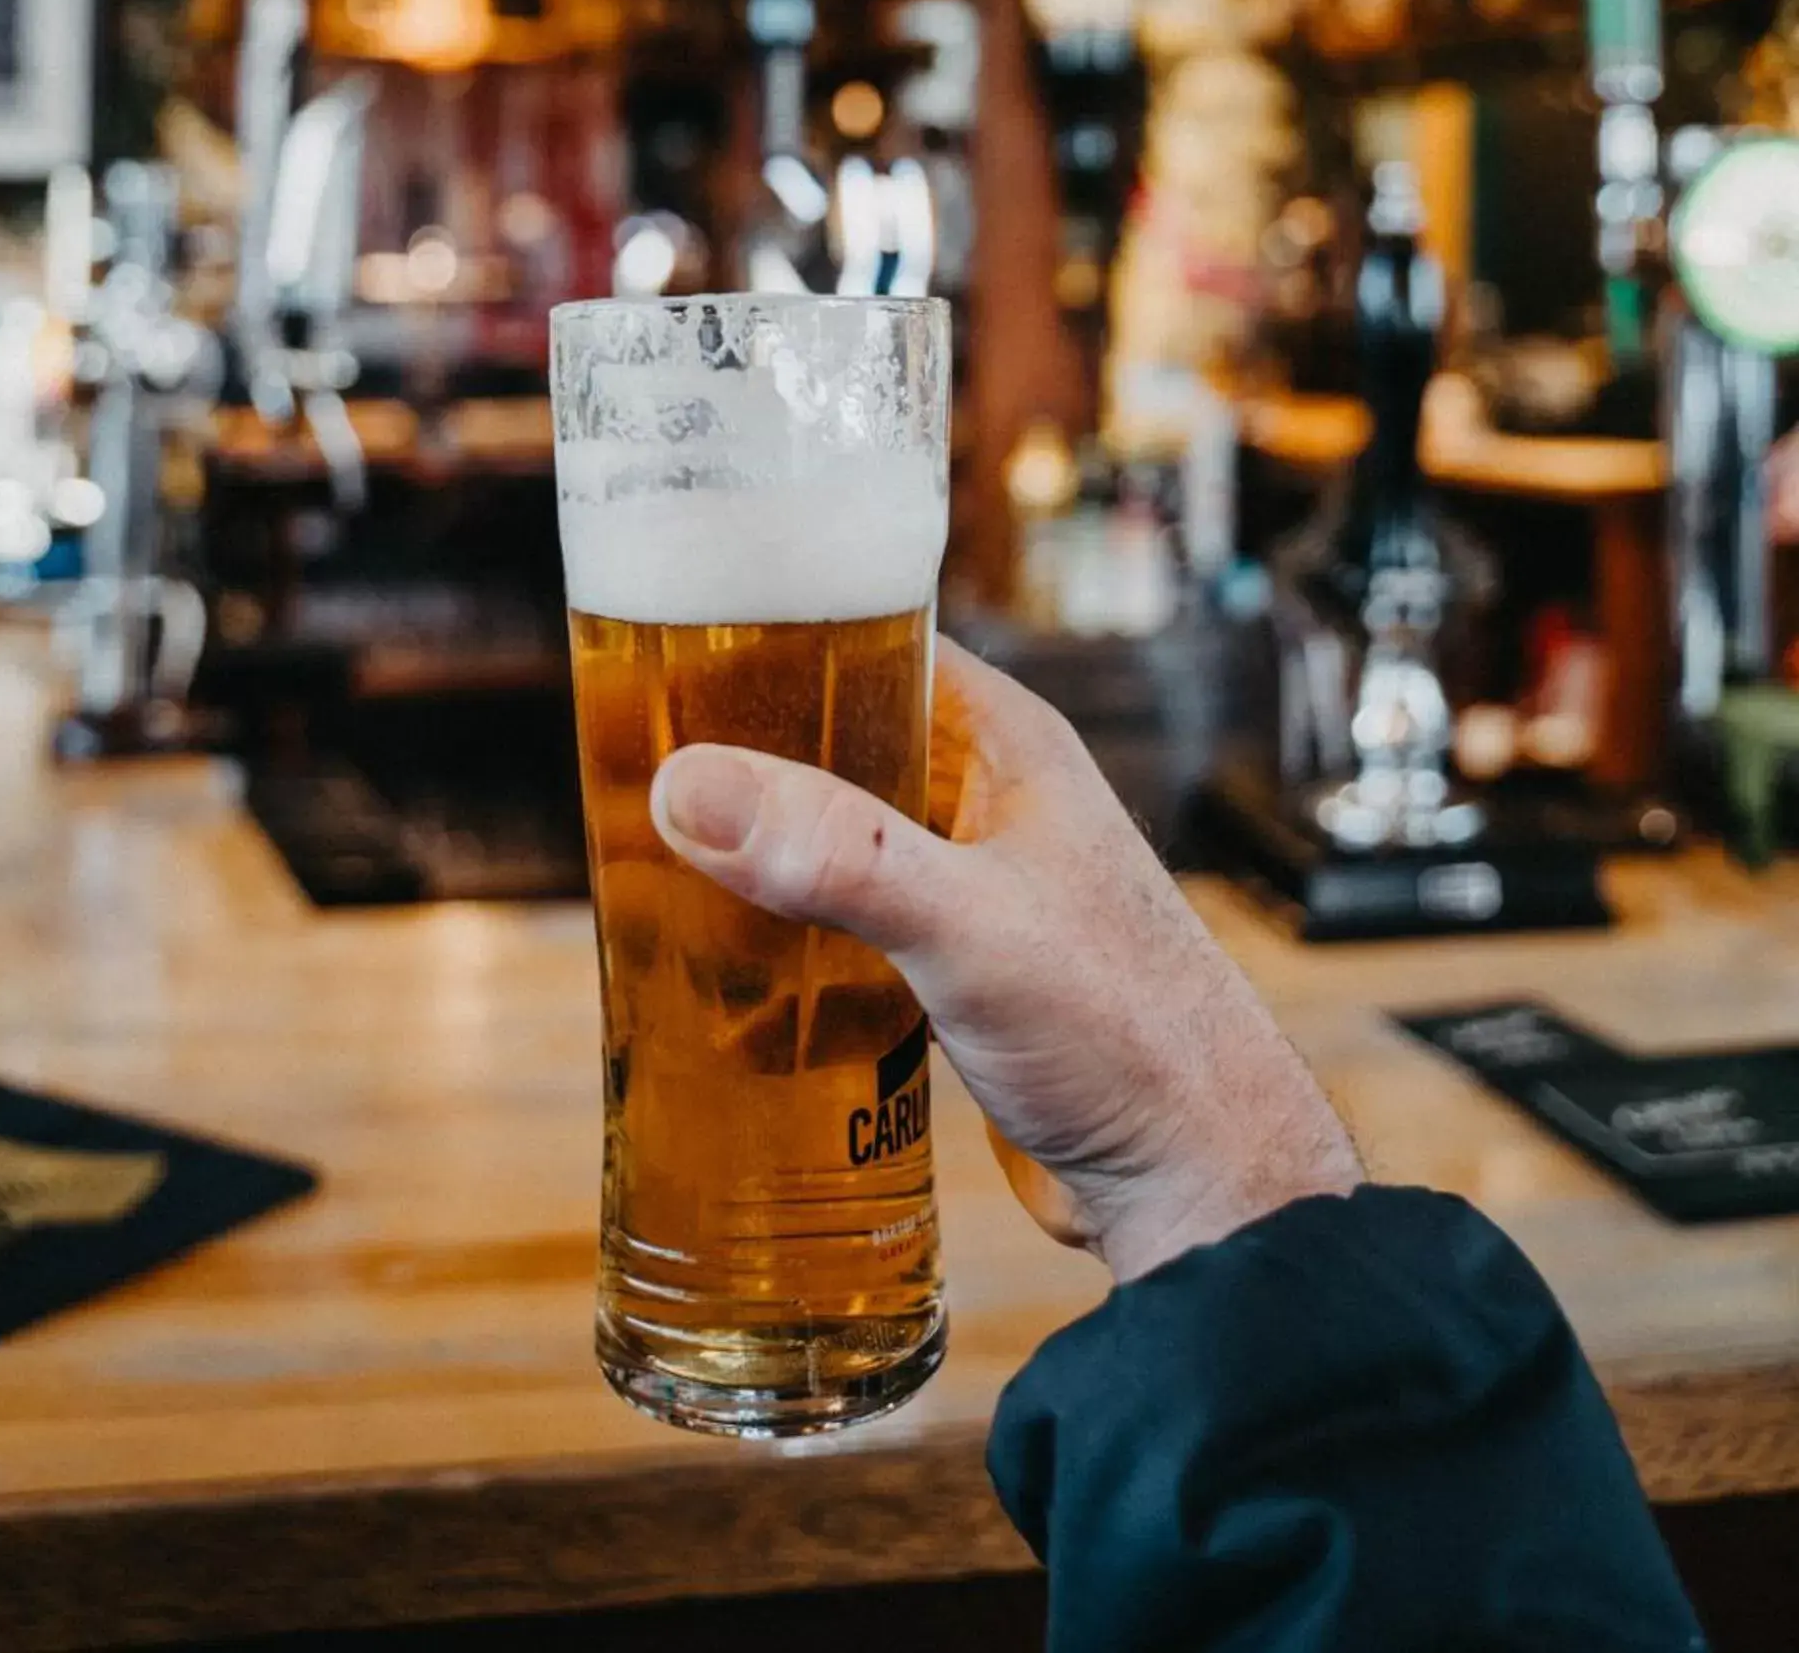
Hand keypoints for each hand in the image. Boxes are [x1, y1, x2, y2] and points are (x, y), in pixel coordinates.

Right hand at [650, 636, 1359, 1283]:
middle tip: (621, 768)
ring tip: (644, 866)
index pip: (870, 639)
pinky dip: (783, 938)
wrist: (1196, 1185)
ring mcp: (968, 885)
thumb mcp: (967, 926)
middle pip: (833, 741)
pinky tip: (715, 972)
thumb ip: (835, 853)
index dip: (772, 632)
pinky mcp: (951, 971)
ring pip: (832, 839)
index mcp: (1006, 742)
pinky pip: (843, 927)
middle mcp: (986, 797)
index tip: (659, 645)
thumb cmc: (1128, 1033)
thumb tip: (689, 784)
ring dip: (756, 855)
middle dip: (740, 758)